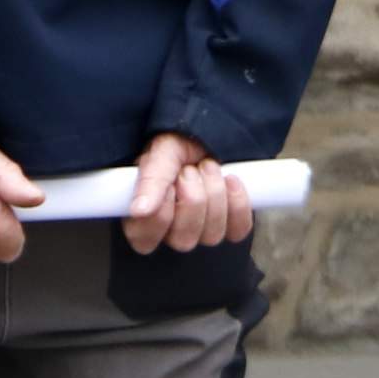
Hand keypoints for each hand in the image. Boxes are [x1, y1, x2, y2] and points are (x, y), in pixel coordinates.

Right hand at [121, 131, 253, 254]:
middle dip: (192, 199)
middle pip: (183, 241)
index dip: (161, 212)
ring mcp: (202, 232)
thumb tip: (140, 210)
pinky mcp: (230, 226)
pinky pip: (238, 230)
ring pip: (212, 236)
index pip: (146, 241)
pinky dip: (237, 203)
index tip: (169, 184)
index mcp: (145, 218)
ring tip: (208, 168)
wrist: (205, 136)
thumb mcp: (160, 154)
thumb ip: (150, 181)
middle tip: (190, 170)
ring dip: (214, 195)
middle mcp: (172, 232)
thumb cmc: (176, 147)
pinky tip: (230, 180)